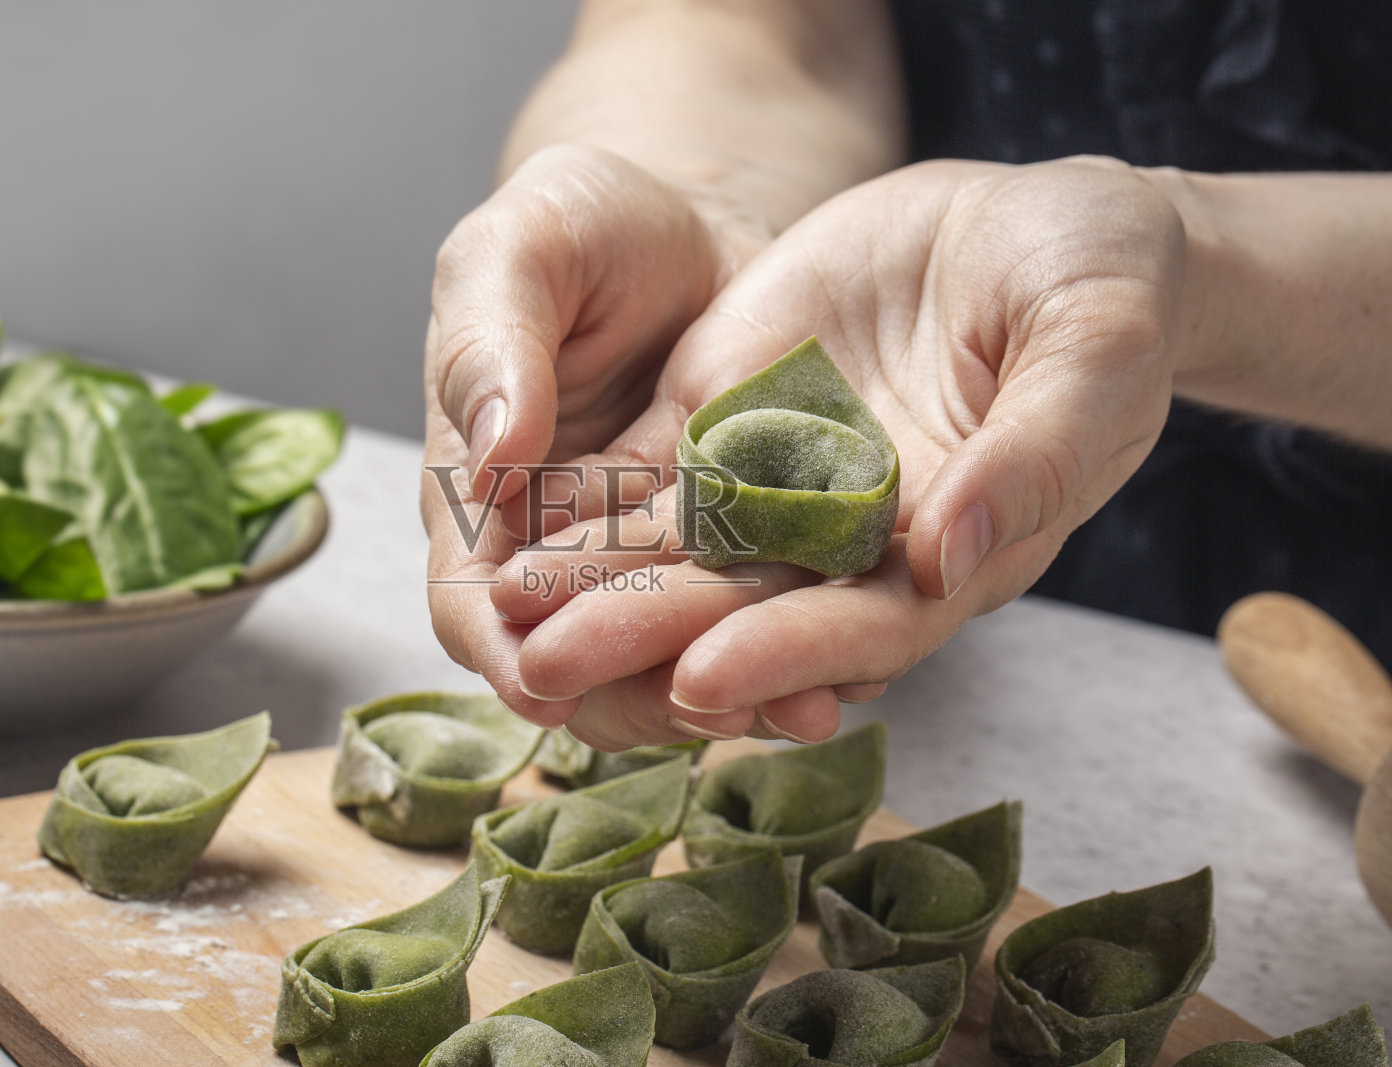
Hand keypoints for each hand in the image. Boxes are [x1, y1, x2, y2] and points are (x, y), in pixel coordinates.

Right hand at [422, 144, 767, 724]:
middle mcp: (562, 552)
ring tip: (806, 704)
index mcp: (481, 497)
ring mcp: (655, 560)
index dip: (503, 651)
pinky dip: (800, 647)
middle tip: (706, 710)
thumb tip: (491, 454)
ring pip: (676, 659)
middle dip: (635, 701)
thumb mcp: (521, 250)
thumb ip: (491, 343)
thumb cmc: (586, 225)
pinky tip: (858, 662)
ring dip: (730, 695)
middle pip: (578, 663)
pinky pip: (761, 617)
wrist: (699, 217)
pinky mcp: (741, 550)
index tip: (546, 682)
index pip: (469, 605)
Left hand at [491, 156, 1188, 746]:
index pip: (862, 625)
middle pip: (744, 607)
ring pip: (679, 547)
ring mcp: (786, 480)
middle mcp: (856, 539)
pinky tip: (513, 520)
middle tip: (550, 667)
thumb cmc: (1102, 287)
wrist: (1039, 225)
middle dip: (647, 638)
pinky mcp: (733, 418)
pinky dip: (587, 500)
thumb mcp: (1095, 350)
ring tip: (501, 608)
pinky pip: (653, 468)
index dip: (784, 655)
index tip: (701, 678)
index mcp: (952, 549)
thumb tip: (955, 548)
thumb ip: (1035, 451)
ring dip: (592, 582)